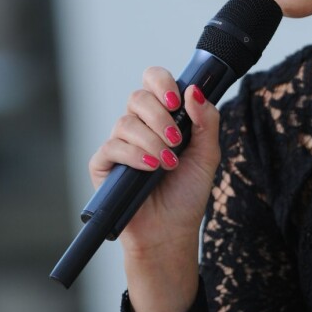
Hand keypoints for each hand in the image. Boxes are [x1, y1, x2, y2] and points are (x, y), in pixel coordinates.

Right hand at [88, 66, 220, 259]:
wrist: (172, 231)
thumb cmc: (187, 192)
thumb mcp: (208, 154)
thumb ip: (206, 120)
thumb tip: (194, 91)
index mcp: (162, 116)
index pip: (153, 80)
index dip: (161, 82)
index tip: (177, 101)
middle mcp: (139, 125)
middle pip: (138, 97)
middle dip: (160, 116)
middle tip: (177, 140)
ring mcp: (119, 144)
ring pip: (125, 122)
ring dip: (151, 141)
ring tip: (168, 163)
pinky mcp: (104, 165)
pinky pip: (111, 147)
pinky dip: (133, 155)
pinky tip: (150, 168)